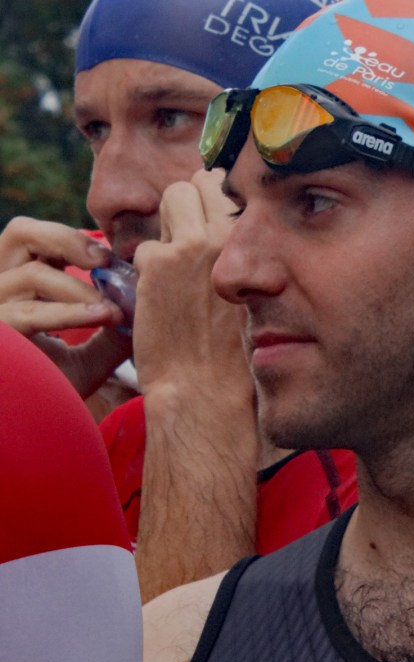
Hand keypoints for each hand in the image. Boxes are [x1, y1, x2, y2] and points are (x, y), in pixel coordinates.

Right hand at [0, 216, 130, 395]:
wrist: (29, 427)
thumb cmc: (54, 390)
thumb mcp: (90, 357)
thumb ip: (113, 332)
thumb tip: (146, 308)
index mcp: (20, 286)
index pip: (35, 238)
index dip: (72, 237)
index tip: (113, 257)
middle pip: (20, 233)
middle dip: (68, 239)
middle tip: (106, 260)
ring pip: (30, 275)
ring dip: (80, 289)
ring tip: (113, 309)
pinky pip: (27, 314)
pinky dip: (70, 313)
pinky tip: (103, 316)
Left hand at [131, 171, 248, 404]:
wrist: (209, 388)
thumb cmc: (236, 352)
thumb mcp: (260, 293)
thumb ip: (243, 255)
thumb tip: (226, 229)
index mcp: (257, 244)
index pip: (227, 186)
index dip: (213, 199)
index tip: (210, 222)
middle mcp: (227, 237)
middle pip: (194, 184)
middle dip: (187, 206)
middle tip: (188, 243)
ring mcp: (190, 247)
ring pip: (168, 203)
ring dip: (167, 231)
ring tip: (175, 271)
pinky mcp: (158, 264)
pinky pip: (145, 247)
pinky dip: (147, 270)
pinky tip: (161, 297)